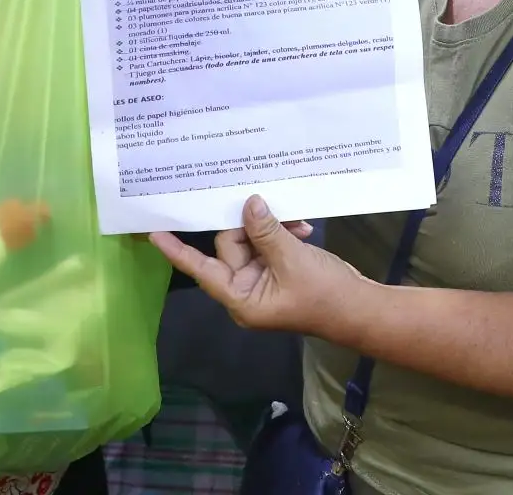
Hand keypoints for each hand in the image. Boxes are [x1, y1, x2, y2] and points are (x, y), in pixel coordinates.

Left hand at [151, 196, 359, 334]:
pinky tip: (302, 228)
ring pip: (252, 240)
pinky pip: (269, 244)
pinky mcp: (279, 270)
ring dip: (272, 228)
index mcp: (241, 298)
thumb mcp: (292, 259)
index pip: (200, 269)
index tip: (152, 233)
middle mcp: (246, 289)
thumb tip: (247, 204)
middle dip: (251, 226)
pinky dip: (283, 233)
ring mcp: (262, 280)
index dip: (177, 250)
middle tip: (274, 212)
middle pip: (231, 246)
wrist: (360, 308)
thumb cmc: (324, 294)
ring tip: (297, 224)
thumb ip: (265, 231)